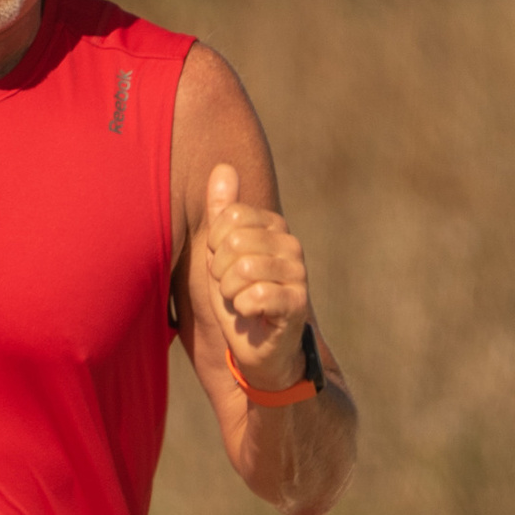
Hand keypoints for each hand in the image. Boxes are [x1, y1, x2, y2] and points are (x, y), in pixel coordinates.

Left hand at [204, 160, 311, 391]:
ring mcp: (298, 273)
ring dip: (231, 292)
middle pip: (234, 242)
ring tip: (242, 301)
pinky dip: (244, 308)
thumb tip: (224, 166)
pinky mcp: (298, 303)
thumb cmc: (238, 297)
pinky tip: (253, 314)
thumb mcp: (221, 253)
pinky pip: (256, 294)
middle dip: (221, 272)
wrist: (258, 348)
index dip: (215, 246)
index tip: (224, 265)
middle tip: (233, 288)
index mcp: (273, 227)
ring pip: (243, 268)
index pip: (228, 218)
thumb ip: (222, 212)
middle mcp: (291, 245)